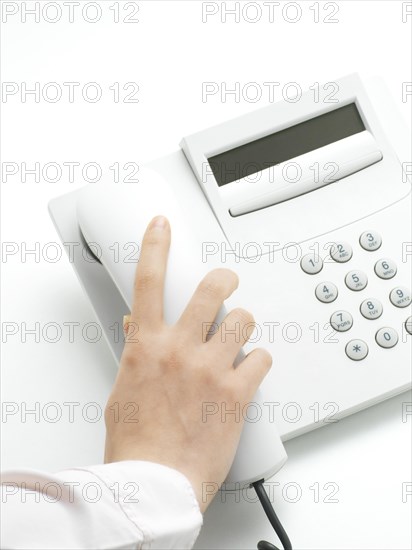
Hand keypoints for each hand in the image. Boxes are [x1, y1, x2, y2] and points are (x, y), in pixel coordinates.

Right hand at [104, 216, 271, 511]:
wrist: (155, 481)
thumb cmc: (136, 441)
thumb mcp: (124, 389)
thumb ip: (136, 352)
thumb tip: (137, 326)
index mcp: (146, 346)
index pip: (149, 281)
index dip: (156, 246)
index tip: (163, 226)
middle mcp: (180, 349)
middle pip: (212, 290)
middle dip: (224, 279)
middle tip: (228, 281)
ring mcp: (210, 368)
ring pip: (243, 320)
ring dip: (244, 326)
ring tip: (238, 340)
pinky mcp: (237, 392)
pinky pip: (261, 359)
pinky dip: (258, 363)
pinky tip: (249, 373)